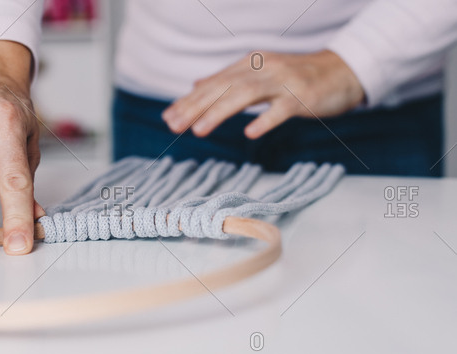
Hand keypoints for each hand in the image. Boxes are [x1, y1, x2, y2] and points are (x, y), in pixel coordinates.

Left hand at [162, 49, 363, 138]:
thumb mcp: (258, 74)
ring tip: (198, 129)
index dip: (189, 100)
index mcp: (249, 64)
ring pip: (246, 95)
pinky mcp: (303, 96)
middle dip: (196, 106)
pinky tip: (250, 133)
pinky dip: (266, 120)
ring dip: (220, 112)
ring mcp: (283, 82)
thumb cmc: (296, 78)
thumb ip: (228, 80)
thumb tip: (196, 84)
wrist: (341, 72)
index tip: (168, 117)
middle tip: (174, 125)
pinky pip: (282, 109)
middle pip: (224, 88)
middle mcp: (263, 69)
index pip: (213, 83)